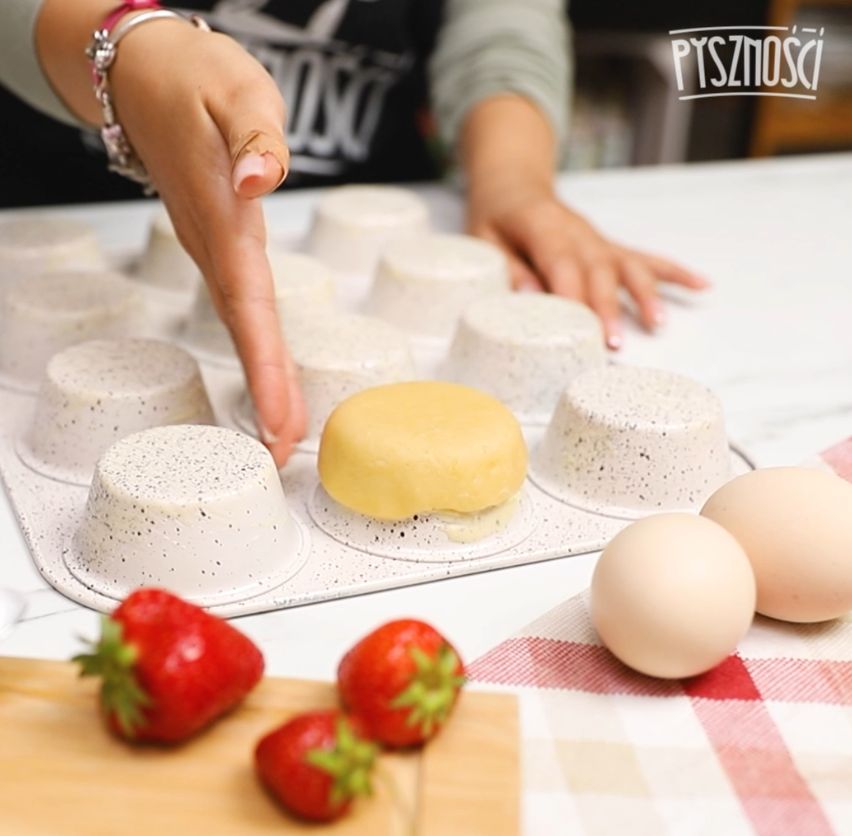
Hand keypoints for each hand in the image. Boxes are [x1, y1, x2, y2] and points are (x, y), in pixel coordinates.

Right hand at [108, 20, 304, 463]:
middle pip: (242, 329)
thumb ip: (257, 138)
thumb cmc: (197, 80)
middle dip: (264, 391)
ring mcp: (211, 247)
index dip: (265, 365)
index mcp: (224, 218)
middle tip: (281, 450)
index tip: (279, 421)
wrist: (145, 72)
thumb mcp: (238, 91)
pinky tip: (269, 371)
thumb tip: (259, 183)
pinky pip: (239, 305)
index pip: (249, 303)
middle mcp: (215, 243)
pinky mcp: (216, 243)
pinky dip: (256, 345)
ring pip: (239, 322)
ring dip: (261, 376)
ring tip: (280, 432)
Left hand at [467, 180, 709, 348]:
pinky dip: (674, 273)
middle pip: (599, 270)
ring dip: (645, 294)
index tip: (580, 327)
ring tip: (658, 324)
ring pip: (628, 265)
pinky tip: (703, 287)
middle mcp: (579, 231)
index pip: (562, 263)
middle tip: (614, 344)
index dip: (572, 295)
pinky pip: (645, 259)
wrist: (515, 187)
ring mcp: (598, 240)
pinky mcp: (609, 248)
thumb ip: (506, 268)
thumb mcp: (483, 239)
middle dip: (608, 307)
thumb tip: (530, 298)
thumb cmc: (496, 218)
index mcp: (543, 225)